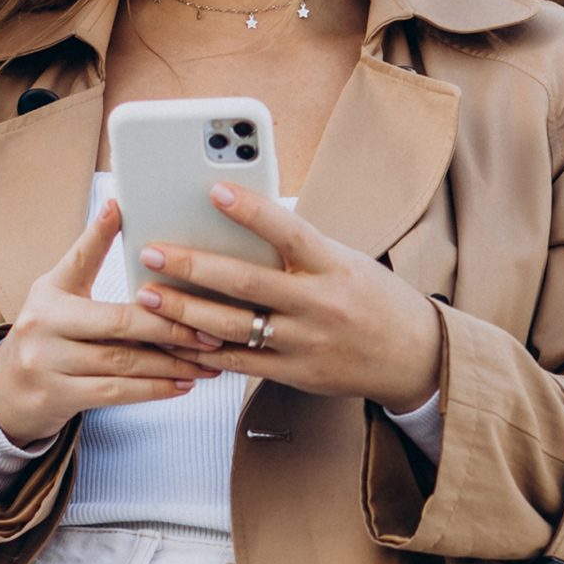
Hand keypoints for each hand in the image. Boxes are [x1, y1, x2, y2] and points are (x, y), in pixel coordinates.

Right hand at [0, 198, 229, 445]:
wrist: (9, 389)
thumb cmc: (49, 329)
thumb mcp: (60, 289)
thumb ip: (90, 254)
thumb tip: (118, 205)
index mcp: (48, 293)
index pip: (85, 263)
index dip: (106, 241)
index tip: (143, 229)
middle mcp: (42, 326)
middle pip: (118, 324)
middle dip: (172, 328)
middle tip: (212, 330)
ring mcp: (46, 364)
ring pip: (122, 364)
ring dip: (171, 363)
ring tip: (208, 360)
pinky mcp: (57, 396)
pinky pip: (115, 393)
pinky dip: (154, 389)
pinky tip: (184, 384)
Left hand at [134, 181, 444, 412]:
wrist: (415, 355)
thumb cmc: (374, 298)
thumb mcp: (347, 262)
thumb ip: (300, 250)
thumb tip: (241, 224)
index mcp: (336, 266)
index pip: (288, 231)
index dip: (250, 211)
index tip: (213, 189)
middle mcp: (321, 304)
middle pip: (247, 283)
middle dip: (193, 267)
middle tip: (151, 252)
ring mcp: (307, 342)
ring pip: (233, 327)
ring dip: (184, 312)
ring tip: (148, 295)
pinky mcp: (296, 374)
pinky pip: (240, 363)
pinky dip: (204, 351)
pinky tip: (175, 338)